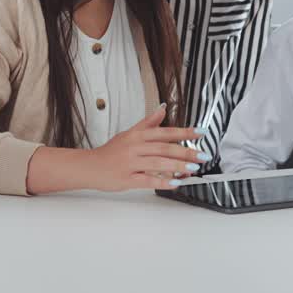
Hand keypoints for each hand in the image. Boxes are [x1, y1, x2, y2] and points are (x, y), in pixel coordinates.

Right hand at [83, 105, 206, 191]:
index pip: (164, 132)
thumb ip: (148, 123)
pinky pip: (147, 180)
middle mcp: (134, 147)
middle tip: (203, 155)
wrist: (89, 166)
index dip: (184, 132)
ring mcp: (130, 163)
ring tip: (193, 169)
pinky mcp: (126, 179)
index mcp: (137, 135)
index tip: (200, 132)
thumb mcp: (129, 133)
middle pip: (164, 148)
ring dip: (177, 166)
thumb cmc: (110, 152)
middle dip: (186, 151)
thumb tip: (162, 109)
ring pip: (158, 163)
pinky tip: (175, 183)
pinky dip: (162, 182)